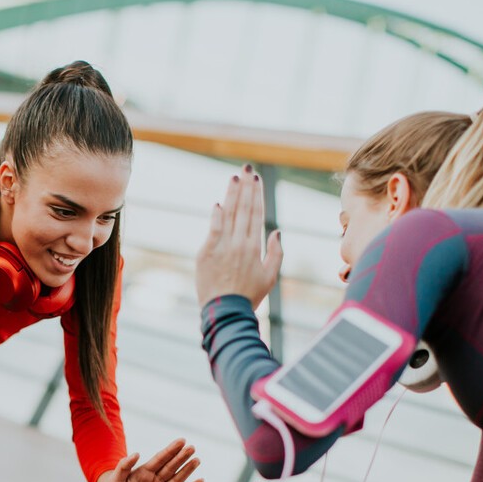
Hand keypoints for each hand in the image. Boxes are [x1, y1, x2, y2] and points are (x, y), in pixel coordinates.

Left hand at [96, 438, 203, 481]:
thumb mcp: (114, 481)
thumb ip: (123, 467)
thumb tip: (136, 453)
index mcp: (144, 472)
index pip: (160, 458)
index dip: (170, 450)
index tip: (181, 441)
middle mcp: (155, 479)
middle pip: (171, 466)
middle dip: (181, 457)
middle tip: (191, 447)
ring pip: (177, 478)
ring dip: (187, 470)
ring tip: (197, 459)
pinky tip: (200, 481)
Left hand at [195, 165, 284, 308]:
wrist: (226, 312)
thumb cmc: (249, 296)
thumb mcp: (270, 277)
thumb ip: (275, 253)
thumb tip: (276, 232)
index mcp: (256, 247)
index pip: (256, 214)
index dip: (256, 195)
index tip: (256, 180)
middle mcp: (240, 243)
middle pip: (244, 209)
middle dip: (246, 187)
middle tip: (247, 169)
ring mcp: (223, 247)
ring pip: (229, 215)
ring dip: (232, 195)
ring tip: (234, 178)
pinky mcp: (206, 253)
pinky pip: (213, 229)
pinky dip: (216, 216)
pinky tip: (219, 203)